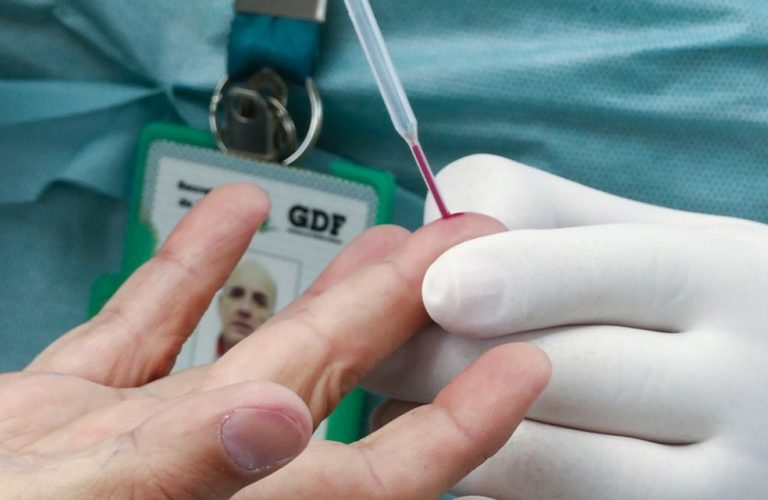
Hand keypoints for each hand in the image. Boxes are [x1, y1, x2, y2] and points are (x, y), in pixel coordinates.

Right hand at [4, 183, 549, 498]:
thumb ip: (188, 468)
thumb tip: (280, 419)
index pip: (379, 471)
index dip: (460, 422)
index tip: (524, 367)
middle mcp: (209, 467)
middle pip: (332, 375)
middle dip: (403, 310)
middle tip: (466, 255)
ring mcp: (146, 429)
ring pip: (257, 343)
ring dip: (321, 288)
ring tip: (385, 241)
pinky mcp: (81, 399)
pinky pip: (151, 321)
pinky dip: (192, 266)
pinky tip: (237, 215)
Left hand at [365, 155, 767, 498]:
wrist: (740, 379)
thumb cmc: (656, 296)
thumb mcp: (624, 231)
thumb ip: (536, 213)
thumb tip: (442, 244)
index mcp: (726, 277)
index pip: (625, 273)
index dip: (525, 278)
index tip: (438, 287)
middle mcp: (741, 377)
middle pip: (575, 371)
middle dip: (452, 360)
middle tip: (378, 351)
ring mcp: (722, 469)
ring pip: (554, 460)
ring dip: (450, 432)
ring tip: (395, 398)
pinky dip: (485, 481)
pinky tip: (447, 452)